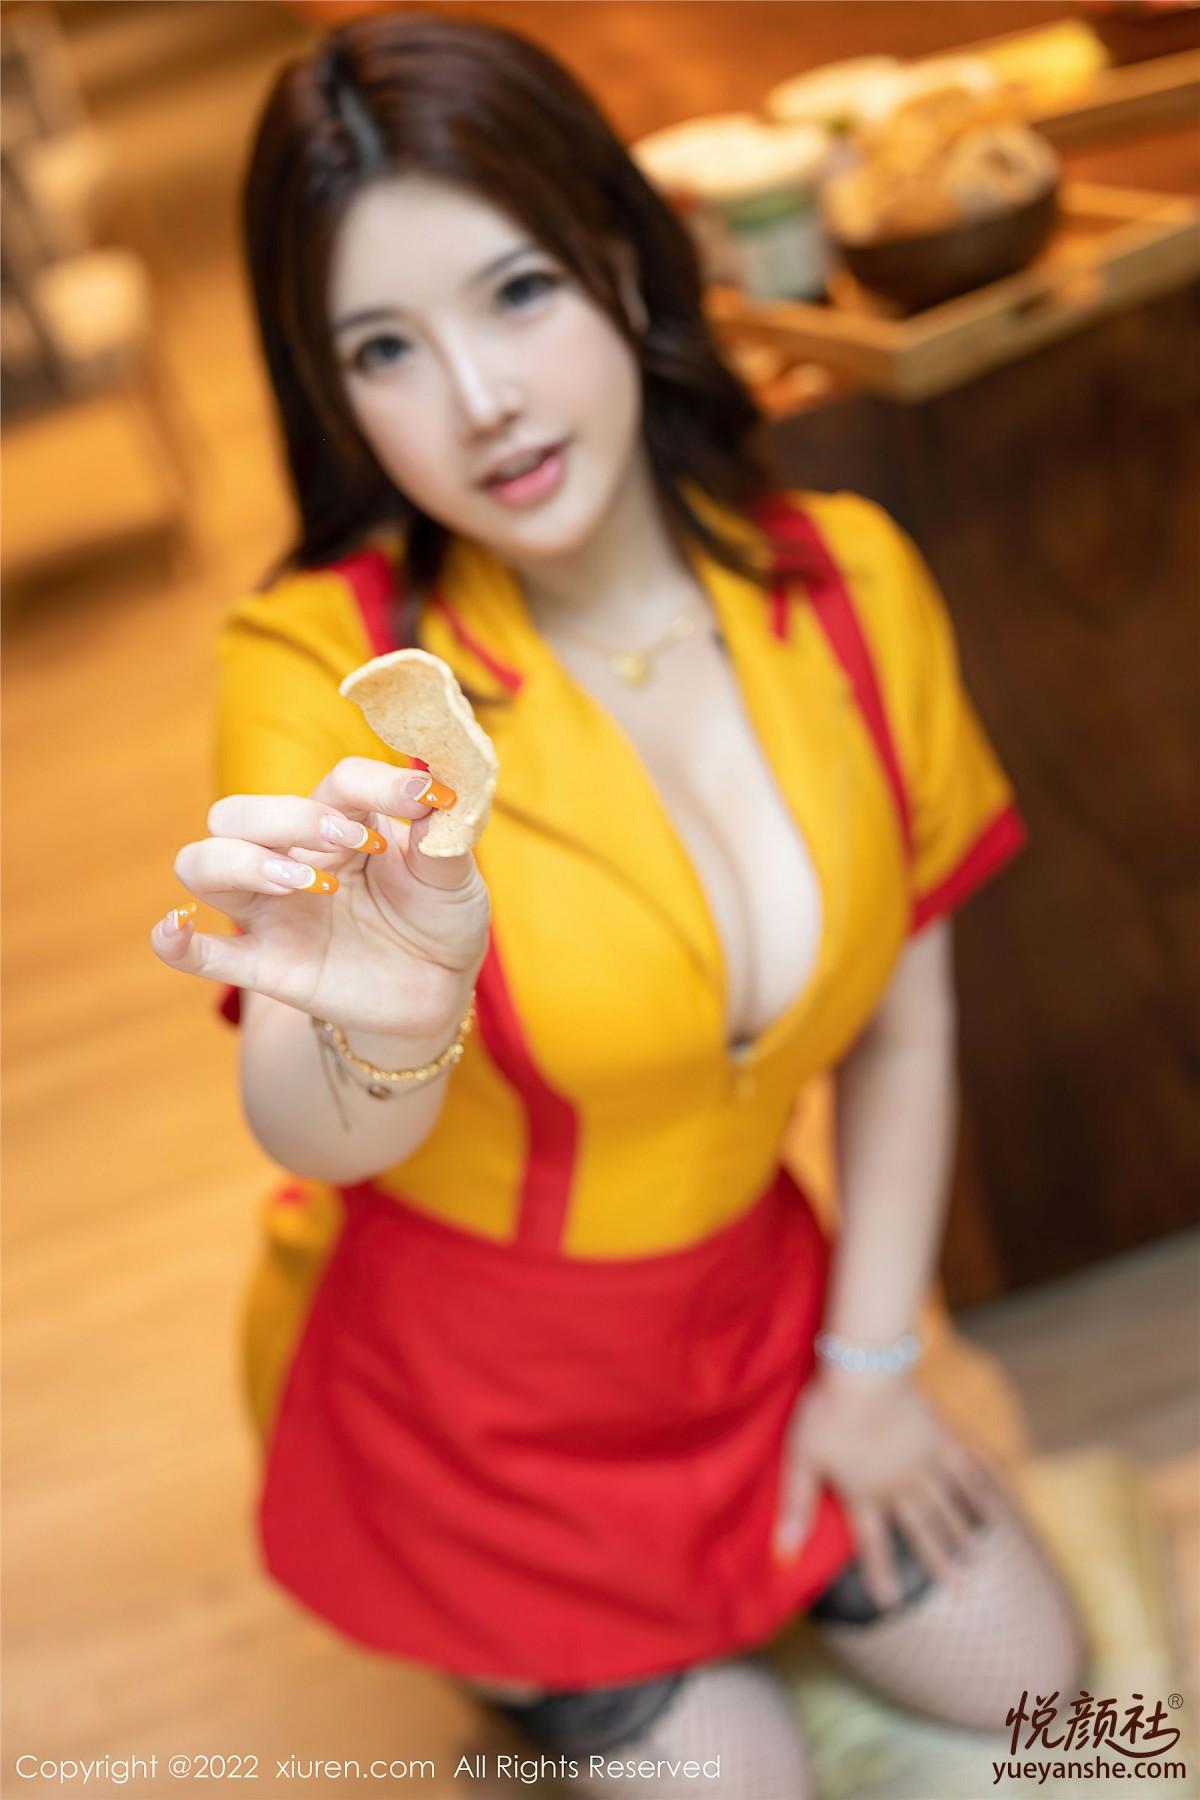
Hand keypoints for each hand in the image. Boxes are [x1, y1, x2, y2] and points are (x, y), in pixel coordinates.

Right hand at [150, 757, 491, 1040]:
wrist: (440, 989)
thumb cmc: (440, 917)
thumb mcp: (455, 874)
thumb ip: (442, 832)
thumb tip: (436, 787)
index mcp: (341, 821)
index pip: (336, 782)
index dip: (375, 786)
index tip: (422, 802)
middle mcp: (292, 856)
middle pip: (241, 813)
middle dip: (289, 817)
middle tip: (350, 842)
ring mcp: (272, 911)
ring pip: (203, 864)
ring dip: (243, 862)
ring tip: (305, 884)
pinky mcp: (267, 964)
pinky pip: (202, 953)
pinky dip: (175, 939)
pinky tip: (176, 928)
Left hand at [773, 1366, 1000, 1608]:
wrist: (866, 1373)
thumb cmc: (827, 1414)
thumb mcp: (802, 1460)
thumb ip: (797, 1508)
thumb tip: (783, 1555)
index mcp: (864, 1494)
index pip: (872, 1543)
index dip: (880, 1572)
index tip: (892, 1602)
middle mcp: (900, 1487)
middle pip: (923, 1531)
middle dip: (941, 1562)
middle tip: (963, 1592)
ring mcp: (925, 1464)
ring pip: (948, 1507)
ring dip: (962, 1533)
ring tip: (978, 1557)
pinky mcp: (941, 1438)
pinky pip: (967, 1468)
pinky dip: (980, 1488)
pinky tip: (992, 1503)